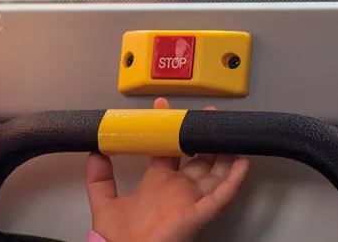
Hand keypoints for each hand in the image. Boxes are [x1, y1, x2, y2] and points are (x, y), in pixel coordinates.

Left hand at [86, 98, 249, 241]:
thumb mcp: (104, 199)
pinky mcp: (198, 215)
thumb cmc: (117, 237)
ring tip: (229, 132)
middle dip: (204, 139)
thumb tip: (94, 150)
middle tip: (210, 116)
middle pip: (198, 160)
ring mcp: (190, 201)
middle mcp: (176, 189)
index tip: (164, 108)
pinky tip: (242, 163)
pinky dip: (233, 180)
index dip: (170, 131)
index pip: (168, 150)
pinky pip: (221, 197)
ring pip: (214, 174)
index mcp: (157, 183)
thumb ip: (99, 177)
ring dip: (224, 154)